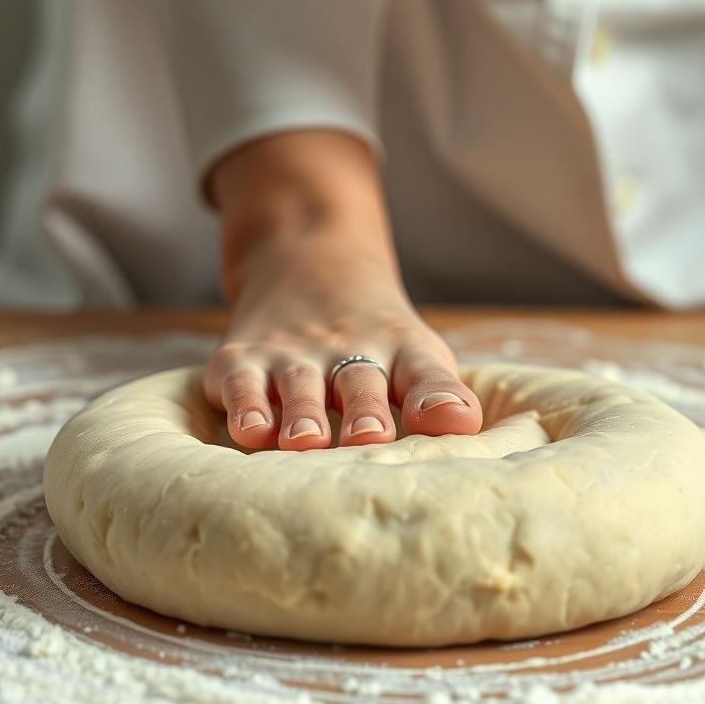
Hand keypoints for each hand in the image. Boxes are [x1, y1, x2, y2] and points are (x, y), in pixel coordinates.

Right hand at [202, 130, 482, 450]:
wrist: (307, 262)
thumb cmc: (373, 337)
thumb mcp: (415, 355)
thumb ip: (436, 394)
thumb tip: (464, 425)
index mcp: (401, 351)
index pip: (427, 373)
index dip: (440, 398)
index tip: (455, 419)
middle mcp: (348, 349)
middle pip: (361, 382)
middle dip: (365, 411)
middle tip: (371, 437)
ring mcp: (292, 354)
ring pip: (299, 386)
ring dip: (303, 414)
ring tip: (307, 442)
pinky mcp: (241, 361)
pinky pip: (240, 384)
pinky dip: (244, 406)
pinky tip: (249, 430)